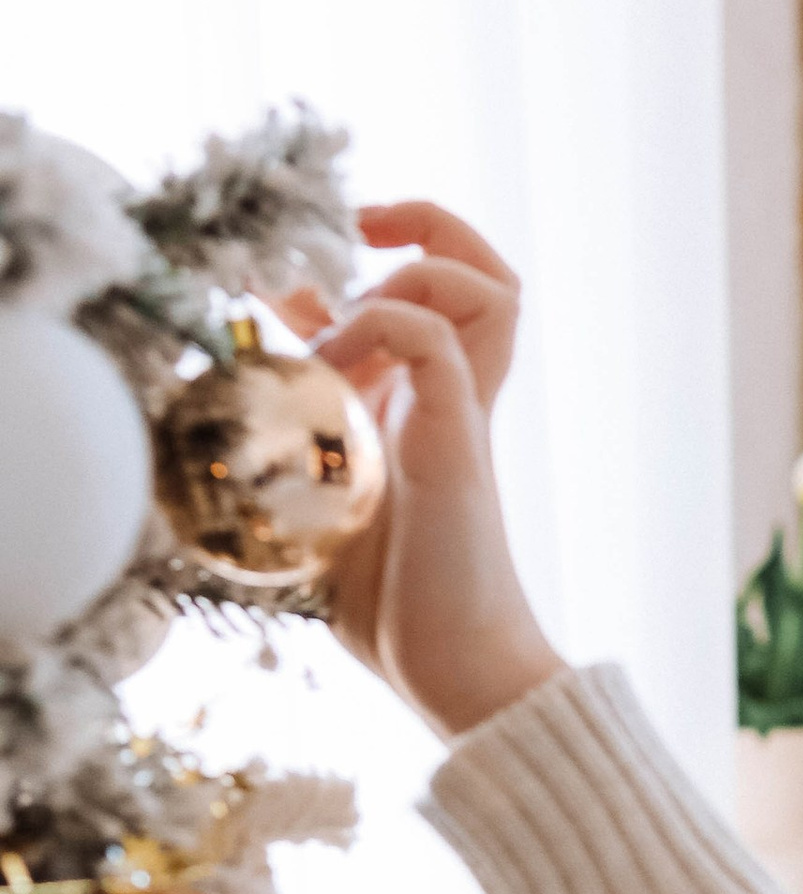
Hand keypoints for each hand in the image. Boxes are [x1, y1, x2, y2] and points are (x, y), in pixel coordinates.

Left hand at [307, 200, 564, 736]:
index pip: (417, 299)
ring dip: (411, 273)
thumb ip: (294, 445)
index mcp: (428, 408)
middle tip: (355, 230)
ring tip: (350, 312)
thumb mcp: (320, 502)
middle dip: (424, 222)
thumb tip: (222, 398)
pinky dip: (381, 326)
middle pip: (486, 271)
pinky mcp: (457, 443)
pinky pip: (439, 342)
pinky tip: (335, 370)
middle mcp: (454, 399)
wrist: (453, 670)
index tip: (282, 265)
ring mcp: (463, 415)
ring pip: (489, 287)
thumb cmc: (392, 606)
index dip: (354, 261)